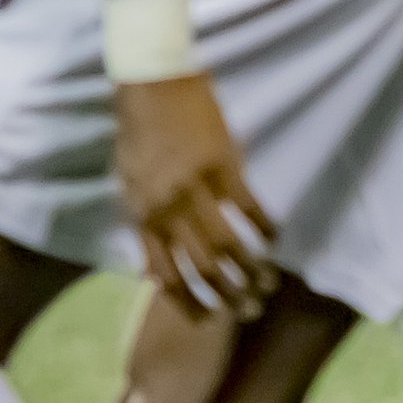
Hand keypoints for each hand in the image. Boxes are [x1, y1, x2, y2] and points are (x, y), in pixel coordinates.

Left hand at [114, 73, 276, 318]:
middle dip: (226, 296)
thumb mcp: (128, 182)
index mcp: (143, 215)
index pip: (165, 275)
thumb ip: (143, 221)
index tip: (206, 321)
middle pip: (200, 268)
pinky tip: (275, 237)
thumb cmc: (138, 130)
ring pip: (227, 245)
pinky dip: (265, 227)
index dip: (188, 304)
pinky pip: (250, 208)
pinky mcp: (223, 165)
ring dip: (250, 271)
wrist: (152, 82)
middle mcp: (168, 209)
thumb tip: (151, 260)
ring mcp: (197, 188)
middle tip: (246, 311)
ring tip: (266, 285)